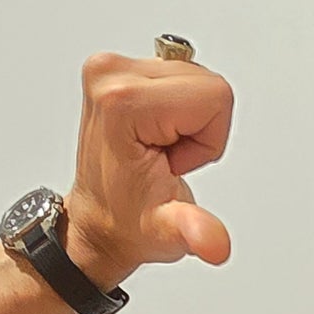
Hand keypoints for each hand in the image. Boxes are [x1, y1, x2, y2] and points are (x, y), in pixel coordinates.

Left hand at [63, 48, 234, 285]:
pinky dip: (178, 110)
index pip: (213, 95)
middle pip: (206, 82)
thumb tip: (215, 245)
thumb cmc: (125, 219)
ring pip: (196, 78)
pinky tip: (155, 137)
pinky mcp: (118, 69)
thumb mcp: (167, 230)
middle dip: (199, 128)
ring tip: (159, 151)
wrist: (99, 217)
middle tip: (166, 158)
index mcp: (121, 101)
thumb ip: (194, 231)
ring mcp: (112, 68)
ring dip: (189, 121)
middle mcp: (110, 73)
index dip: (206, 138)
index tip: (172, 162)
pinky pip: (180, 76)